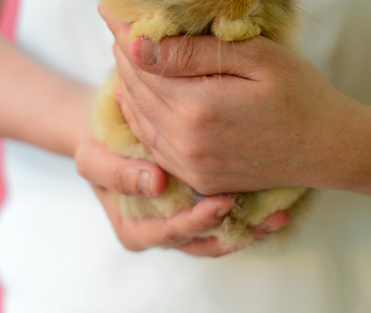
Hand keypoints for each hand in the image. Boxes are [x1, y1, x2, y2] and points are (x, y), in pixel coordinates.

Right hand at [74, 128, 290, 256]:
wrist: (113, 127)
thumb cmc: (100, 142)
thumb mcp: (92, 155)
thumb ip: (116, 171)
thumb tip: (154, 182)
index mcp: (134, 229)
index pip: (169, 234)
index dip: (194, 223)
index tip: (219, 205)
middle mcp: (163, 233)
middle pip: (202, 243)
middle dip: (234, 230)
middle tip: (264, 213)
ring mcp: (186, 222)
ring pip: (222, 238)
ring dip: (251, 229)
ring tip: (277, 215)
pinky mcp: (204, 207)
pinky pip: (232, 222)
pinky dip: (253, 215)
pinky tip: (278, 204)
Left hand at [102, 6, 368, 195]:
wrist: (331, 150)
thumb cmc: (302, 95)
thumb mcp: (256, 59)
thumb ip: (195, 53)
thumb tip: (138, 44)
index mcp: (197, 109)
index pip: (142, 63)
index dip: (122, 31)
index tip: (108, 5)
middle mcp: (184, 143)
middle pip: (136, 89)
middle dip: (122, 53)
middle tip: (114, 22)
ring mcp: (189, 166)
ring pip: (139, 117)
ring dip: (128, 82)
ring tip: (125, 51)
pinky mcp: (197, 178)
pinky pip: (153, 143)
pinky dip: (140, 115)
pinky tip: (138, 95)